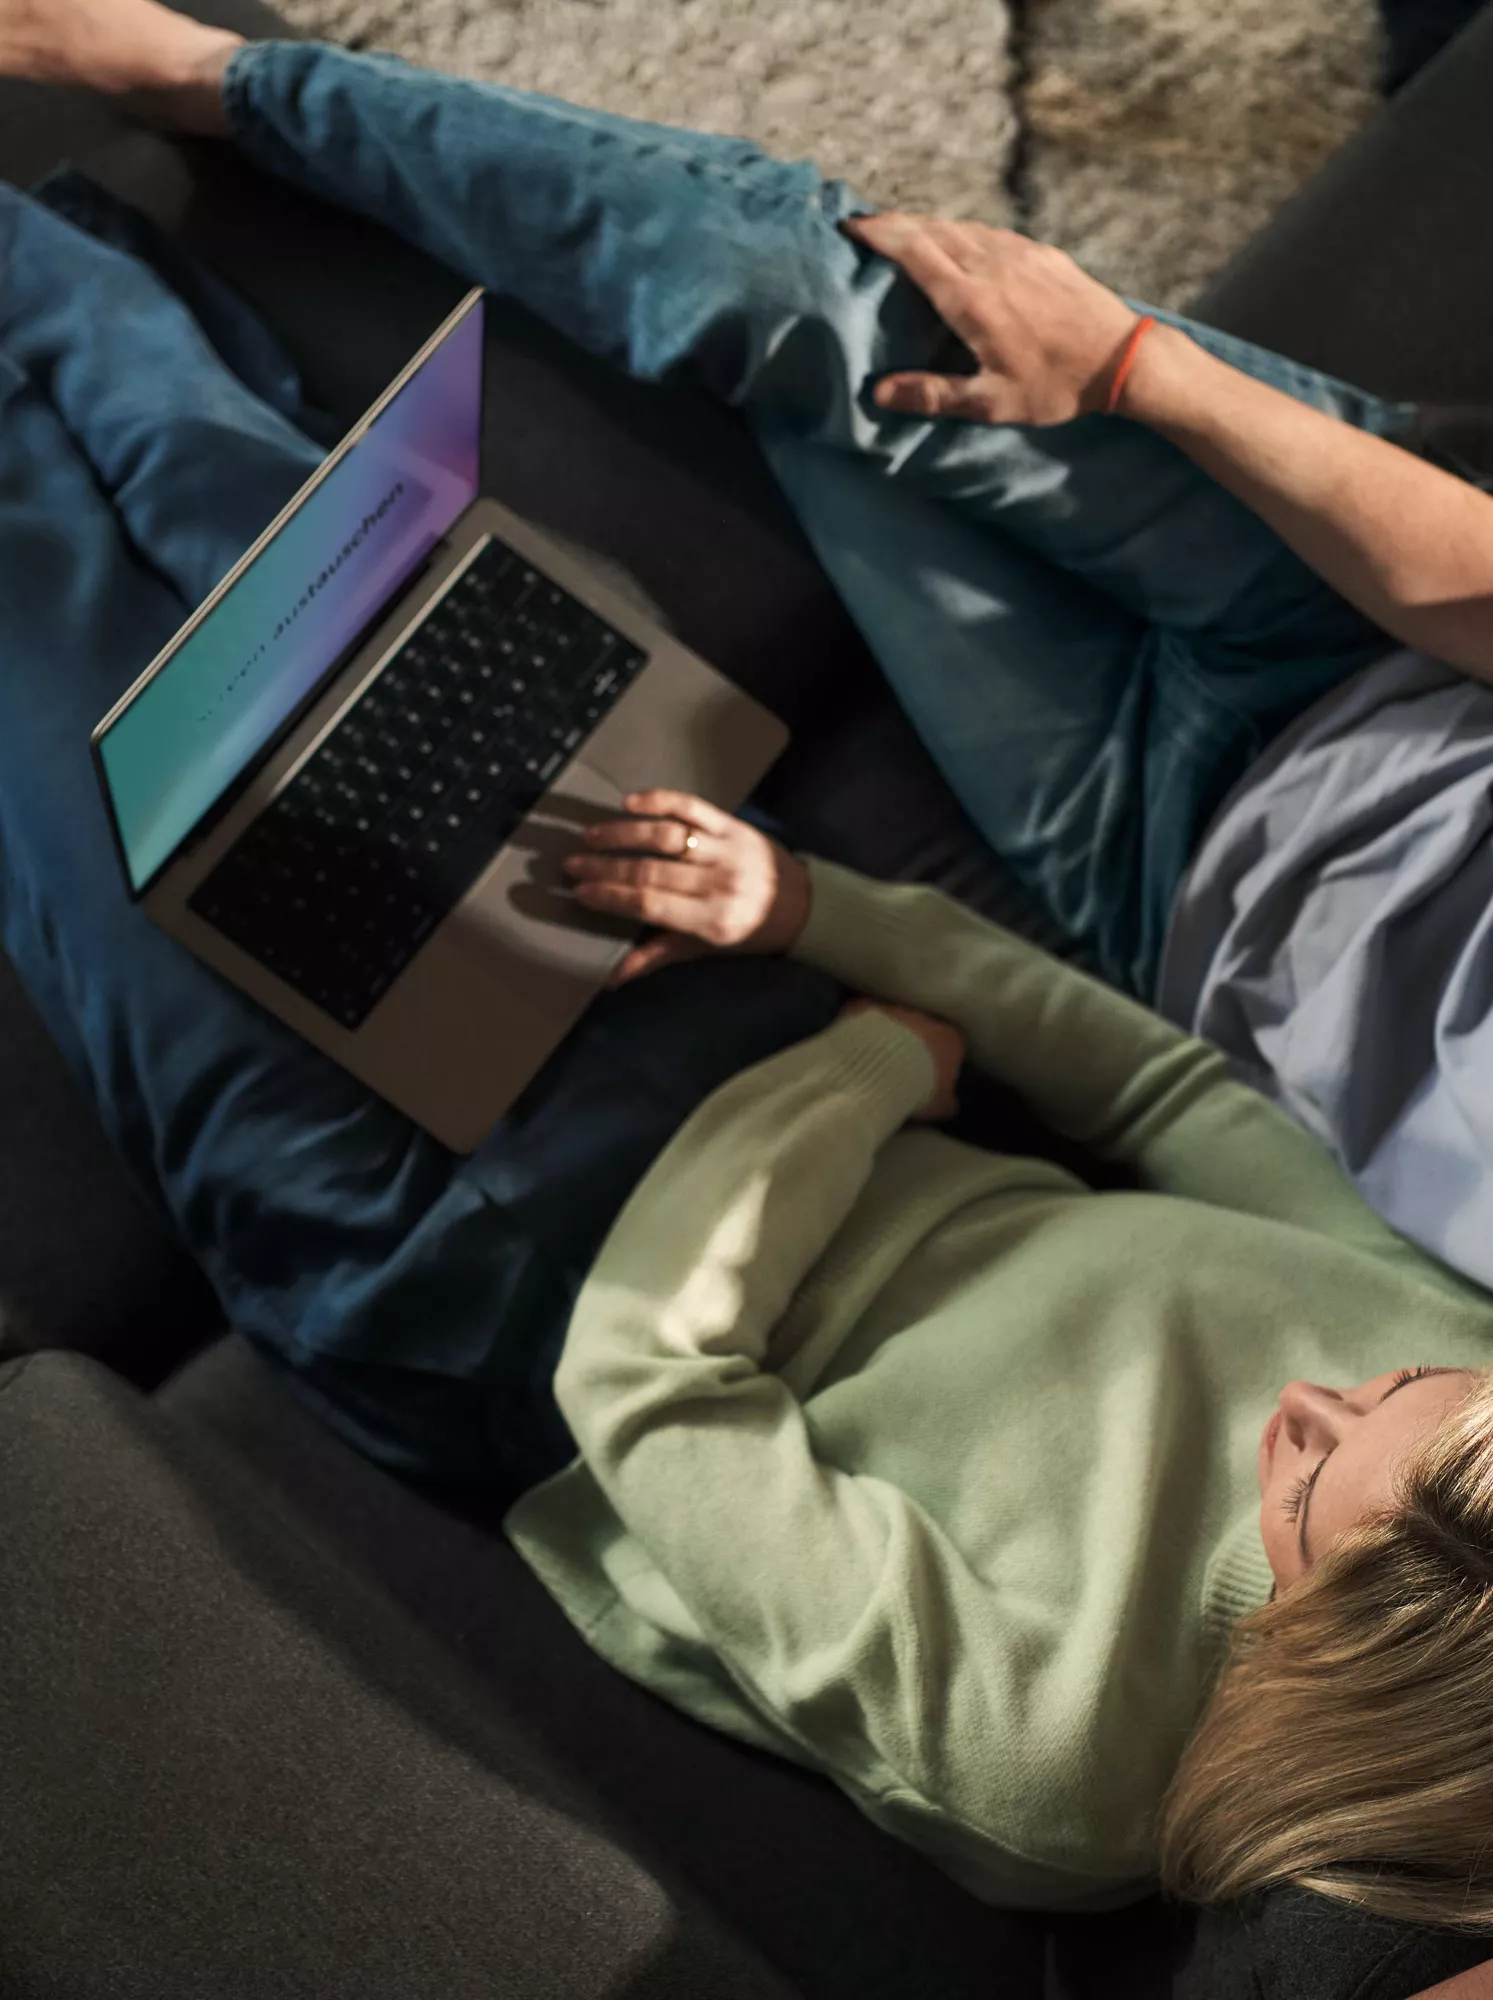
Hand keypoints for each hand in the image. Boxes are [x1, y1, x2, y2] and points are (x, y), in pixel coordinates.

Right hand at [563, 789, 810, 983]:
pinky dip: (660, 800)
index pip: (648, 904)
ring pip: (666, 836)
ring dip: (623, 833)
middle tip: (574, 865)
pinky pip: (692, 806)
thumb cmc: (749, 933)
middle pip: (649, 871)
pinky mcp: (734, 825)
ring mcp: (727, 850)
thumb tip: (613, 977)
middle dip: (605, 868)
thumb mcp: (706, 950)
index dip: (610, 897)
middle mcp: (718, 883)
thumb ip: (658, 956)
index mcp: (711, 921)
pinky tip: (630, 803)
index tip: (580, 892)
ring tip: (592, 837)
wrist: (803, 905)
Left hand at [840, 999, 964, 1121]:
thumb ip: (948, 1101)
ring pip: (894, 1018)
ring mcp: (895, 1008)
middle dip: (914, 1042)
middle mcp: (925, 1018)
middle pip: (923, 1027)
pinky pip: (865, 1013)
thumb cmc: (916, 1092)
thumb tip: (950, 1104)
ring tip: (875, 1056)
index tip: (932, 1072)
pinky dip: (861, 1024)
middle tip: (900, 1065)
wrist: (877, 1074)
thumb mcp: (939, 1105)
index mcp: (949, 1039)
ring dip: (888, 1033)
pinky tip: (853, 1043)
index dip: (943, 1058)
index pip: (953, 1043)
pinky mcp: (866, 1006)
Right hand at [841, 211, 1144, 425]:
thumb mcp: (991, 402)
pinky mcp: (1041, 253)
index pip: (913, 249)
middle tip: (865, 225)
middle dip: (894, 223)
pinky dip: (961, 232)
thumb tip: (878, 392)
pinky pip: (990, 232)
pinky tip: (958, 243)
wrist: (1122, 358)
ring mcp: (1020, 252)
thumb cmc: (1056, 386)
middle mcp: (991, 264)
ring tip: (903, 233)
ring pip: (960, 226)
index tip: (850, 226)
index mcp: (971, 298)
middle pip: (931, 229)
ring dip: (926, 225)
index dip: (878, 233)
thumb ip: (933, 395)